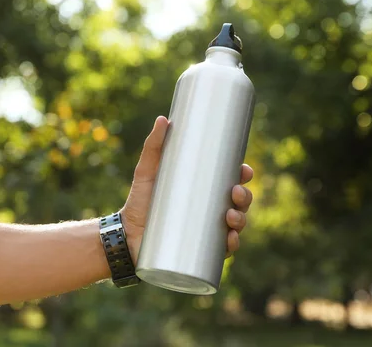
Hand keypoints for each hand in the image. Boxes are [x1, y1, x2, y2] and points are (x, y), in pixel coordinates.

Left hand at [121, 116, 253, 262]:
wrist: (126, 234)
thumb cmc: (139, 201)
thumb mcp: (147, 171)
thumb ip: (153, 146)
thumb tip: (163, 119)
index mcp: (202, 191)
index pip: (231, 181)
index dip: (243, 176)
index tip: (243, 170)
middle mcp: (209, 211)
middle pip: (238, 203)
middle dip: (245, 197)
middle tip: (234, 192)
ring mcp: (206, 231)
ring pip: (235, 225)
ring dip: (242, 220)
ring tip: (229, 216)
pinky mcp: (199, 251)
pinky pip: (223, 250)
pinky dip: (231, 246)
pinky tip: (230, 241)